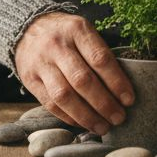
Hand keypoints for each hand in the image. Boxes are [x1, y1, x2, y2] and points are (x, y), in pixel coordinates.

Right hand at [13, 12, 135, 134]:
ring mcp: (41, 63)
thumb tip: (121, 89)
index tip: (129, 100)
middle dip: (104, 103)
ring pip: (64, 96)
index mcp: (77, 30)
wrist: (27, 28)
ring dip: (86, 116)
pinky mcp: (30, 80)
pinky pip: (50, 104)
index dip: (117, 82)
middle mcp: (57, 45)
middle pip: (82, 80)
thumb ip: (99, 53)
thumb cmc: (65, 34)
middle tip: (119, 118)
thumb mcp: (83, 31)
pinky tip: (83, 123)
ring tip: (102, 127)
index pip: (100, 59)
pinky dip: (69, 117)